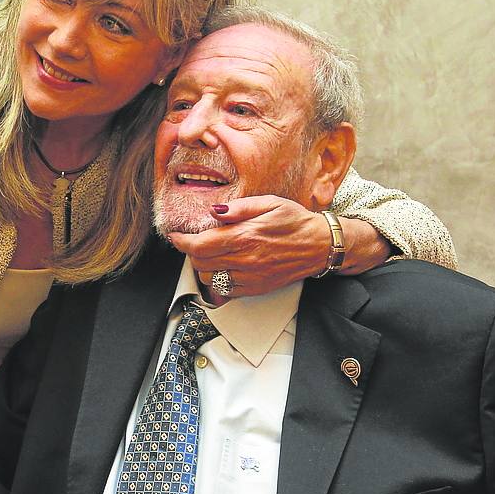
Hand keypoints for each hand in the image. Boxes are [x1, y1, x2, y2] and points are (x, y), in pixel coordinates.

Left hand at [167, 196, 394, 296]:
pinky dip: (219, 279)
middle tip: (197, 241)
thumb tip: (214, 212)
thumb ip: (239, 208)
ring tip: (212, 253)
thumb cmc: (295, 221)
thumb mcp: (268, 203)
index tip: (175, 236)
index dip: (181, 242)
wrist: (320, 246)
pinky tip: (226, 266)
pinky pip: (225, 290)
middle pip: (200, 263)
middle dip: (192, 252)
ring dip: (204, 266)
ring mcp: (250, 277)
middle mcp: (245, 260)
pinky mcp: (256, 289)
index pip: (199, 245)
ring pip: (209, 278)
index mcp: (245, 237)